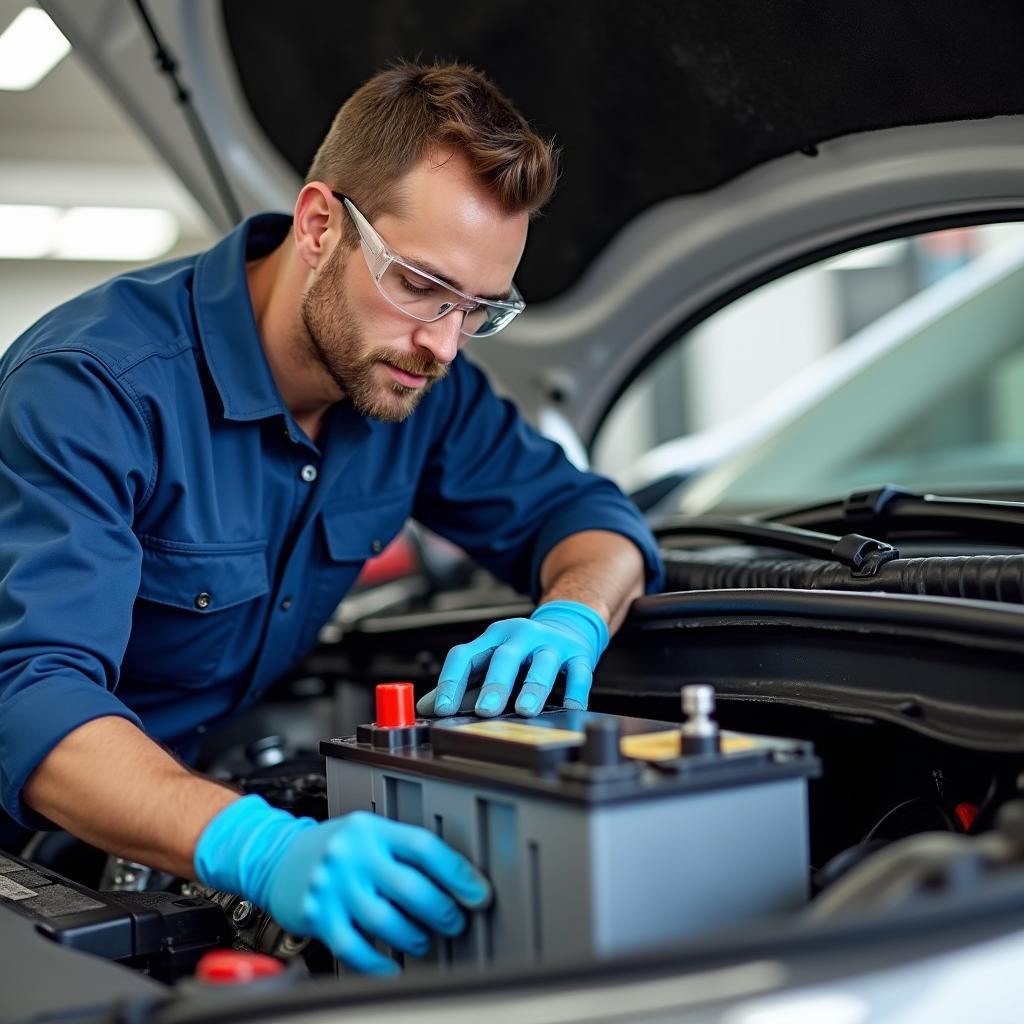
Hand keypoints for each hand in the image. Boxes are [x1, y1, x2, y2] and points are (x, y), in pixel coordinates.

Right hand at [194, 795, 490, 974]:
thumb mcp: (369, 834)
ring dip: (414, 937)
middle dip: (442, 910)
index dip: (458, 873)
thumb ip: (403, 852)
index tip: (478, 893)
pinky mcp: (317, 916)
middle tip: (454, 921)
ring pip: (385, 921)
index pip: (424, 848)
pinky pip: (355, 948)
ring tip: (424, 940)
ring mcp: (333, 886)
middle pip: (410, 887)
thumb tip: (457, 882)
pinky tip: (393, 966)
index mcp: (373, 830)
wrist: (274, 856)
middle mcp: (353, 855)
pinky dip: (379, 963)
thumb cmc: (334, 848)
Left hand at [417, 599, 608, 718]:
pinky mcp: (578, 655)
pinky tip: (569, 709)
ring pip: (543, 663)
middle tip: (485, 711)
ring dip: (533, 687)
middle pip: (505, 657)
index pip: (465, 655)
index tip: (443, 709)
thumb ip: (461, 685)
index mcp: (492, 638)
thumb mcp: (490, 660)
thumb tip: (427, 708)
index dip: (451, 682)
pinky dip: (575, 692)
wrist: (567, 626)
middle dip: (494, 685)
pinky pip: (580, 673)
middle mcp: (521, 635)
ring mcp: (551, 644)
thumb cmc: (522, 651)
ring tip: (525, 710)